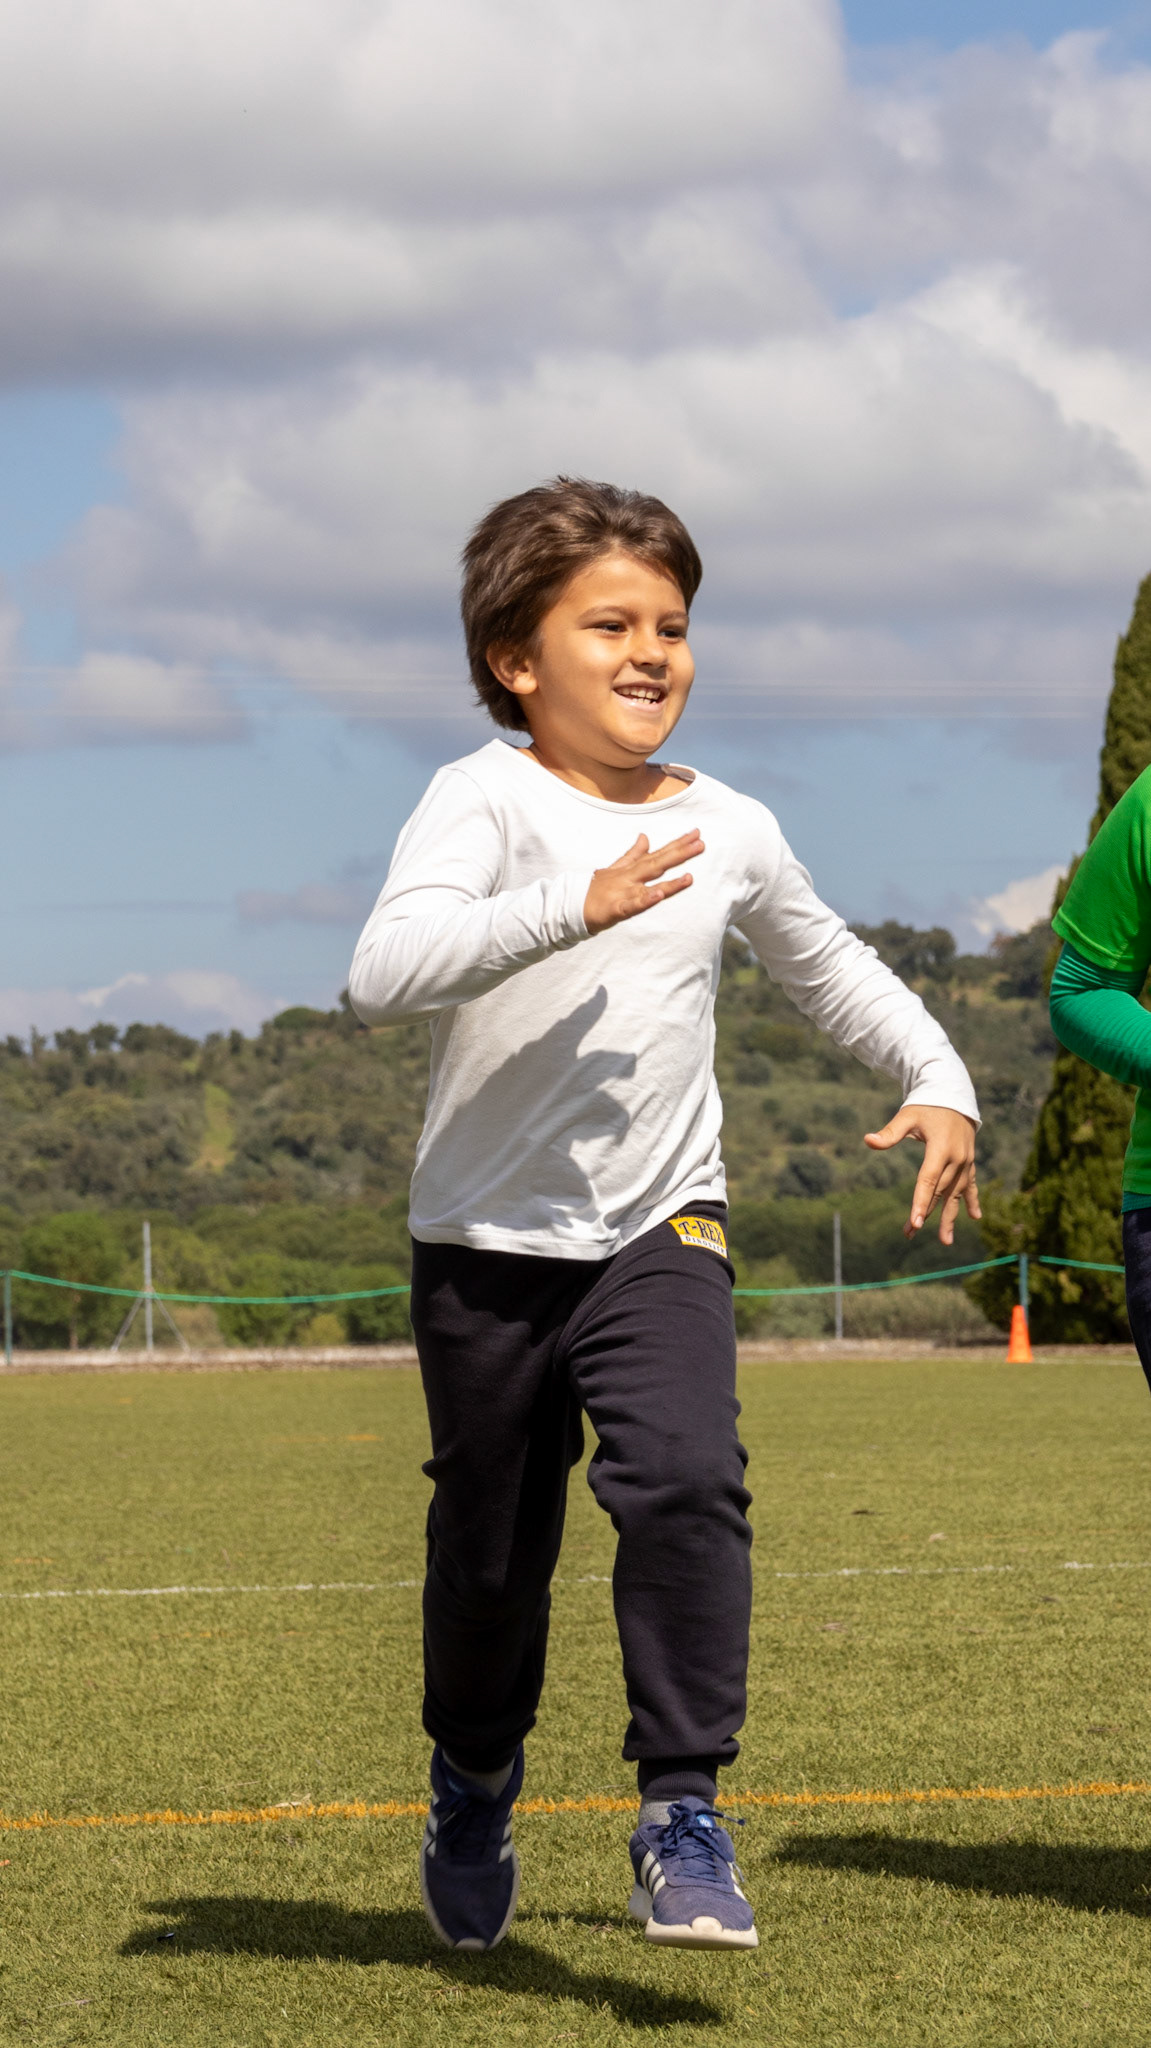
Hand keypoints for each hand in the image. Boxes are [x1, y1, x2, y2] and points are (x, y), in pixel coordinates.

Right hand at [583, 830, 703, 934]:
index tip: (696, 834)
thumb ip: (632, 854)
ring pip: (648, 885)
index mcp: (632, 869)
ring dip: (670, 882)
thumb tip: (645, 837)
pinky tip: (657, 896)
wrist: (571, 906)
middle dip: (679, 854)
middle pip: (658, 863)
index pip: (658, 854)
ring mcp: (623, 892)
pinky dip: (645, 901)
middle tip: (700, 843)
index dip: (677, 844)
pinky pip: (632, 905)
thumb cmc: (596, 889)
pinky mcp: (616, 909)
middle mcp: (630, 877)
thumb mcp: (615, 868)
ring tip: (689, 877)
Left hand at [863, 1106, 979, 1244]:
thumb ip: (890, 1132)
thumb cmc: (927, 1106)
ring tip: (945, 1241)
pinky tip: (975, 1218)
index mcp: (941, 1149)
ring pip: (955, 1194)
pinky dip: (972, 1201)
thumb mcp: (907, 1116)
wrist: (953, 1096)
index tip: (914, 1222)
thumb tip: (867, 1140)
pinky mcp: (968, 1163)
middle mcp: (956, 1159)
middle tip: (910, 1233)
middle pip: (939, 1192)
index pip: (928, 1180)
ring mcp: (965, 1162)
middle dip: (925, 1214)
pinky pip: (970, 1186)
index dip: (920, 1202)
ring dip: (948, 1217)